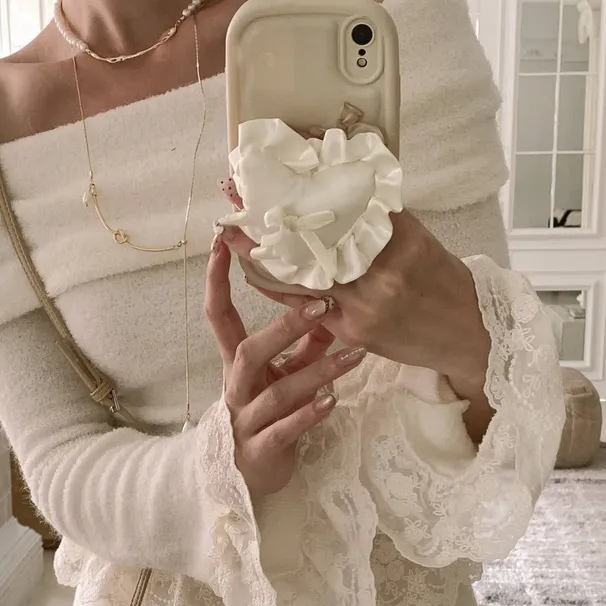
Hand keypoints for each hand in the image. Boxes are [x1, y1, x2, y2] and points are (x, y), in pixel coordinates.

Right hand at [204, 236, 365, 499]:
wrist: (244, 477)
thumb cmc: (266, 418)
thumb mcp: (283, 377)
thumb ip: (304, 347)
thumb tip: (331, 309)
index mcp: (236, 364)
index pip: (218, 317)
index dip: (217, 281)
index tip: (223, 243)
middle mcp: (235, 388)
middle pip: (247, 351)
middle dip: (282, 328)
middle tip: (320, 305)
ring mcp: (244, 421)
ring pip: (276, 393)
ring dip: (316, 373)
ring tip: (353, 358)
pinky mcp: (260, 451)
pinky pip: (283, 431)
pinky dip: (308, 417)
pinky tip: (331, 403)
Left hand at [216, 178, 493, 441]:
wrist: (467, 335)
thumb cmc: (444, 283)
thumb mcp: (421, 242)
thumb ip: (382, 223)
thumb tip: (343, 193)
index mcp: (402, 241)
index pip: (346, 210)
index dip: (305, 193)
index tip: (272, 174)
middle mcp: (383, 273)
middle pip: (318, 242)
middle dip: (274, 220)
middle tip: (236, 196)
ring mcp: (367, 306)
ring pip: (307, 276)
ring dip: (267, 256)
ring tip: (233, 233)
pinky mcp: (356, 332)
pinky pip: (309, 307)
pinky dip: (283, 289)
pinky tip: (257, 274)